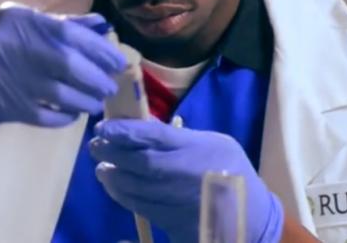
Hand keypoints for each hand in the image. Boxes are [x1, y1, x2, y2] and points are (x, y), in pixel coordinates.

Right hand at [0, 6, 125, 141]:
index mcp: (17, 19)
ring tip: (94, 101)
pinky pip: (46, 115)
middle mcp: (10, 44)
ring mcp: (5, 76)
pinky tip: (71, 114)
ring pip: (60, 93)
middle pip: (68, 63)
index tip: (117, 61)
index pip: (68, 33)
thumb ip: (60, 25)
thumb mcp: (18, 26)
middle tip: (109, 85)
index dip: (99, 49)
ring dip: (85, 100)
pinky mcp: (3, 105)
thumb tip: (102, 25)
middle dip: (96, 77)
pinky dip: (64, 116)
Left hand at [90, 120, 283, 242]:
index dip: (122, 130)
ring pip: (132, 186)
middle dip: (110, 152)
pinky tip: (113, 186)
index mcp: (194, 149)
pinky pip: (138, 206)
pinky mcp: (170, 220)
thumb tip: (144, 127)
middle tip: (95, 145)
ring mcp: (175, 199)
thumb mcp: (215, 142)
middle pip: (136, 161)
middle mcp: (181, 173)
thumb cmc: (233, 172)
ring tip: (102, 166)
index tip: (102, 127)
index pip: (151, 135)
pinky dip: (121, 195)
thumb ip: (180, 136)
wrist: (251, 217)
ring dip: (111, 175)